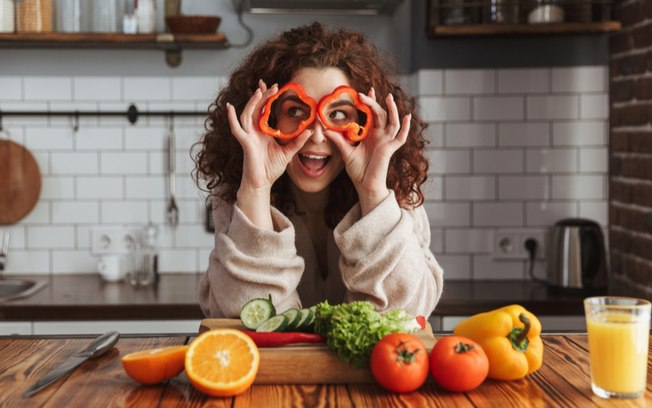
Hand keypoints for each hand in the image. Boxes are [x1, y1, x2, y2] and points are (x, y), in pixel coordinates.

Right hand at [226, 80, 312, 193]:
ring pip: (247, 114)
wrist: (262, 183)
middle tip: (271, 85)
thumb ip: (297, 142)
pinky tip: (230, 107)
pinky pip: (236, 129)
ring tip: (258, 92)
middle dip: (262, 96)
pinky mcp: (245, 143)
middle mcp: (254, 132)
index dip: (267, 98)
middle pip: (256, 108)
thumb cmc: (271, 169)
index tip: (274, 86)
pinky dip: (231, 118)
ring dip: (252, 103)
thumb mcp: (288, 153)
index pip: (264, 110)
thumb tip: (311, 131)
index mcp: (263, 132)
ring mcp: (248, 136)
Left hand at [324, 88, 410, 211]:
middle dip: (374, 103)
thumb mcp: (345, 152)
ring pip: (392, 121)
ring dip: (392, 109)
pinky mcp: (390, 149)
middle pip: (380, 114)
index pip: (371, 114)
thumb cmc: (357, 170)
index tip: (364, 91)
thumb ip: (337, 140)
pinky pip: (401, 137)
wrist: (364, 185)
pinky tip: (406, 117)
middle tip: (365, 94)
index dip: (369, 102)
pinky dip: (405, 127)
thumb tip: (324, 129)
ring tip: (388, 98)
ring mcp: (386, 141)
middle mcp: (379, 135)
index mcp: (369, 134)